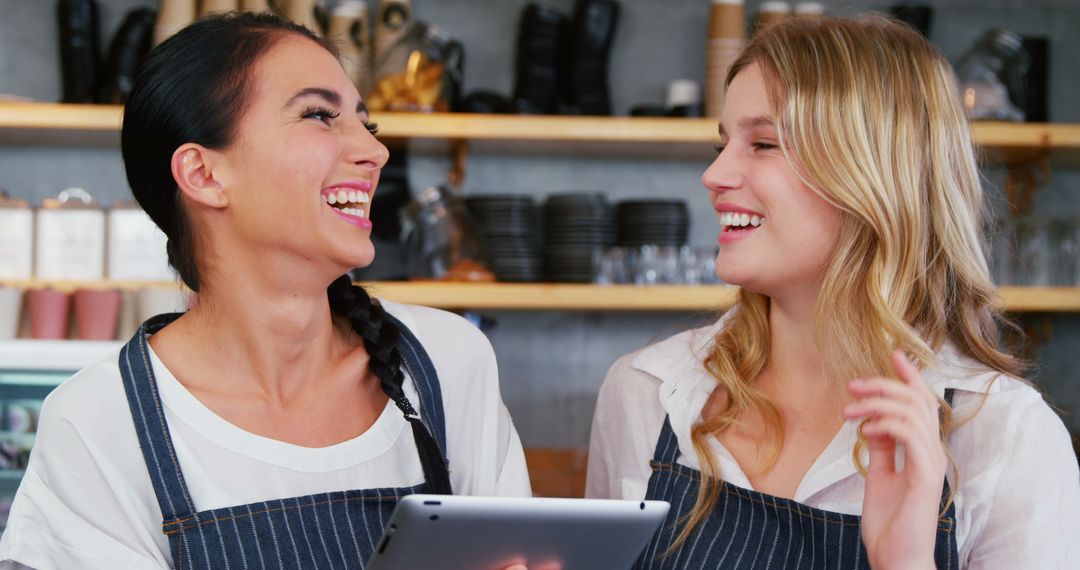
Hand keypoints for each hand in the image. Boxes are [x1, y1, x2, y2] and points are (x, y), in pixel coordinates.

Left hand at [844, 349, 944, 569]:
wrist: (897, 560)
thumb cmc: (890, 525)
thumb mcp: (880, 478)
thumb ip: (881, 450)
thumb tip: (873, 423)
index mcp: (922, 452)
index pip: (921, 405)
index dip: (909, 377)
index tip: (893, 353)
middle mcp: (931, 454)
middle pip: (919, 401)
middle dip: (886, 384)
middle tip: (853, 383)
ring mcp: (930, 465)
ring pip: (914, 413)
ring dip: (878, 403)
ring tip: (849, 409)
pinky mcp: (924, 477)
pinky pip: (911, 437)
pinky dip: (887, 425)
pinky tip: (866, 429)